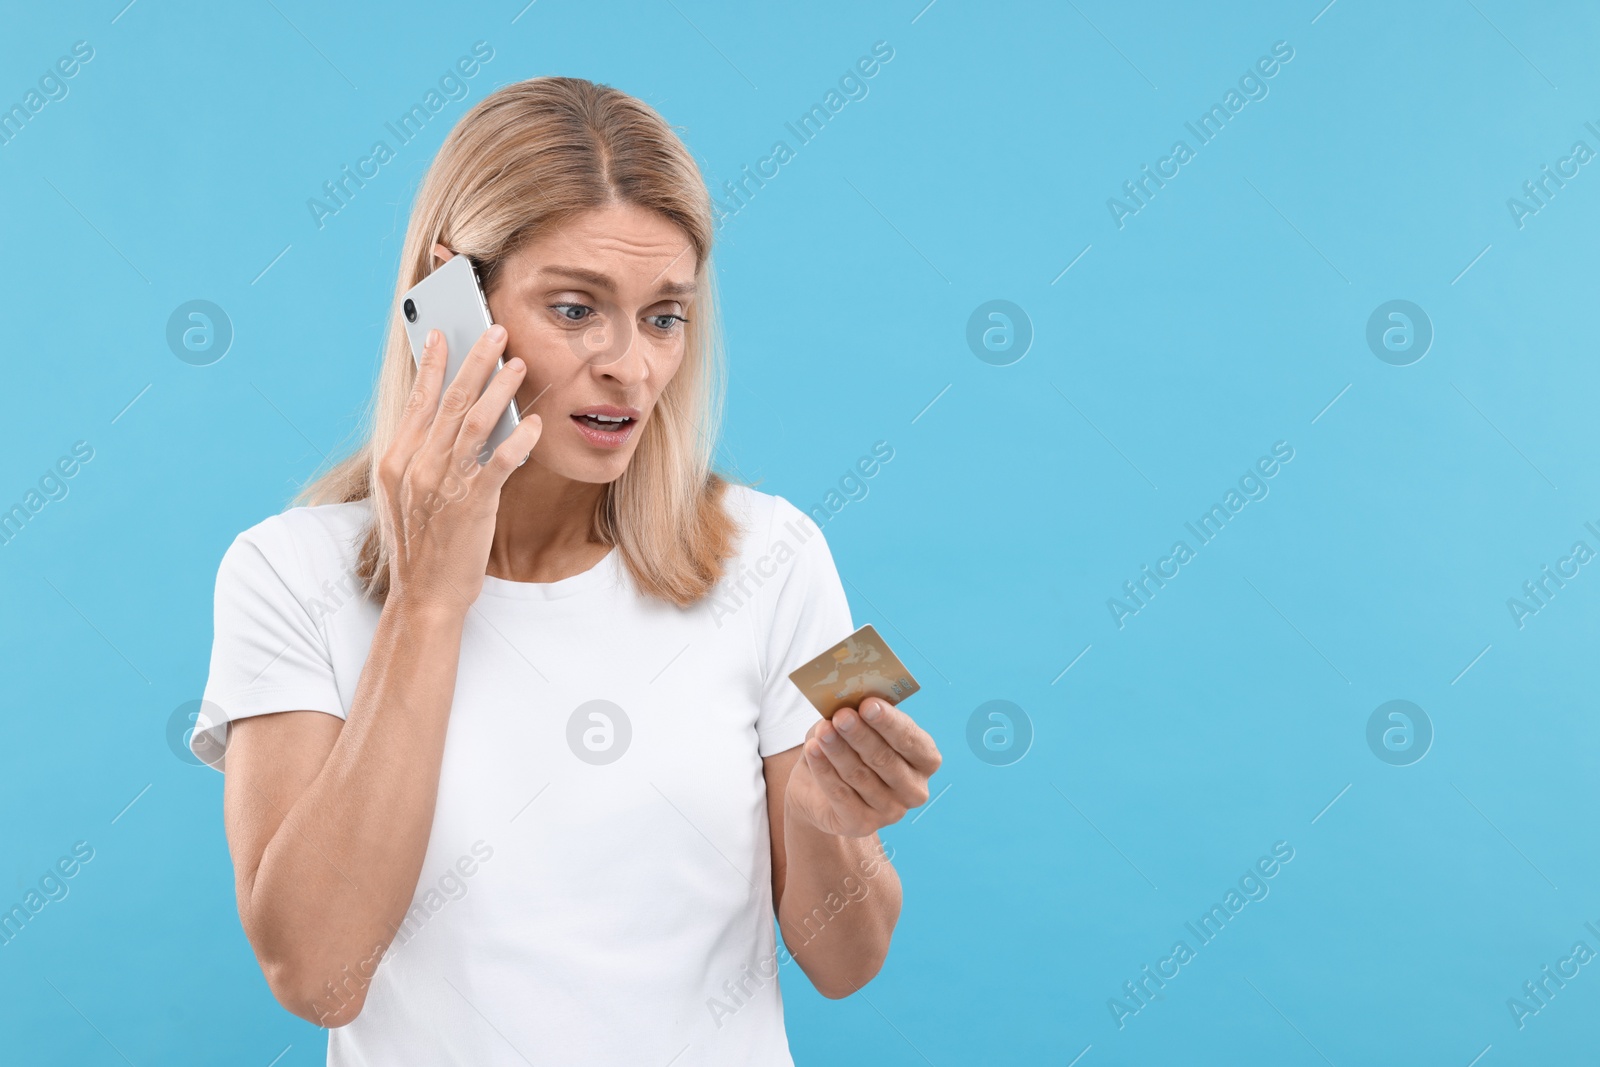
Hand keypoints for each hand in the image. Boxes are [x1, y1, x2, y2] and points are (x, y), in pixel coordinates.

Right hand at [374, 324, 542, 613]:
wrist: (424, 595)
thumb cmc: (421, 545)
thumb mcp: (405, 496)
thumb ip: (421, 458)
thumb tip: (447, 421)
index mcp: (397, 461)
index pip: (417, 401)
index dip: (432, 365)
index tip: (442, 335)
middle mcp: (417, 466)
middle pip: (450, 401)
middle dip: (475, 361)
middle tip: (496, 331)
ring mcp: (444, 485)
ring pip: (475, 423)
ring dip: (500, 388)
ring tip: (519, 364)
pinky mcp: (473, 505)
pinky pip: (499, 463)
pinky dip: (518, 440)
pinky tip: (534, 424)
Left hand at [784, 698, 941, 837]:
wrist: (819, 789)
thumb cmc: (848, 747)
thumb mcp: (856, 724)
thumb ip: (858, 714)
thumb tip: (847, 703)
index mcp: (925, 760)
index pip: (911, 740)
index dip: (889, 722)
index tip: (868, 704)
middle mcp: (914, 789)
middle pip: (885, 759)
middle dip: (861, 735)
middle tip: (841, 716)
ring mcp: (891, 811)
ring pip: (860, 776)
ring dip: (838, 750)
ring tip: (821, 730)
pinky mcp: (862, 825)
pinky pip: (841, 795)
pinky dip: (824, 770)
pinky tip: (812, 750)